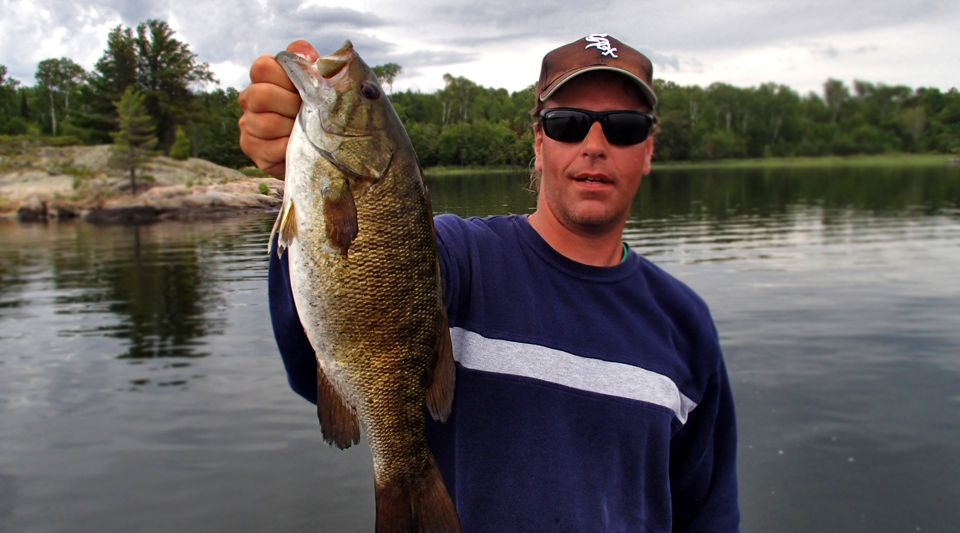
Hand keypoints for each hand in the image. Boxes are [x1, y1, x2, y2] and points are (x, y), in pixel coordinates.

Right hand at [238, 40, 318, 179]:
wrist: (323, 145)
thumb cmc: (320, 109)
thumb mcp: (321, 84)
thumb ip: (312, 65)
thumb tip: (306, 55)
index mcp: (263, 77)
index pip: (262, 67)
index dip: (287, 78)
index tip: (305, 89)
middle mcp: (249, 98)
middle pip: (261, 95)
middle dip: (292, 105)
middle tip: (310, 113)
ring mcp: (247, 123)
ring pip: (266, 124)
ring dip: (294, 129)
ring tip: (308, 131)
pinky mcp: (251, 148)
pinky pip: (270, 148)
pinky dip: (290, 147)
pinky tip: (301, 146)